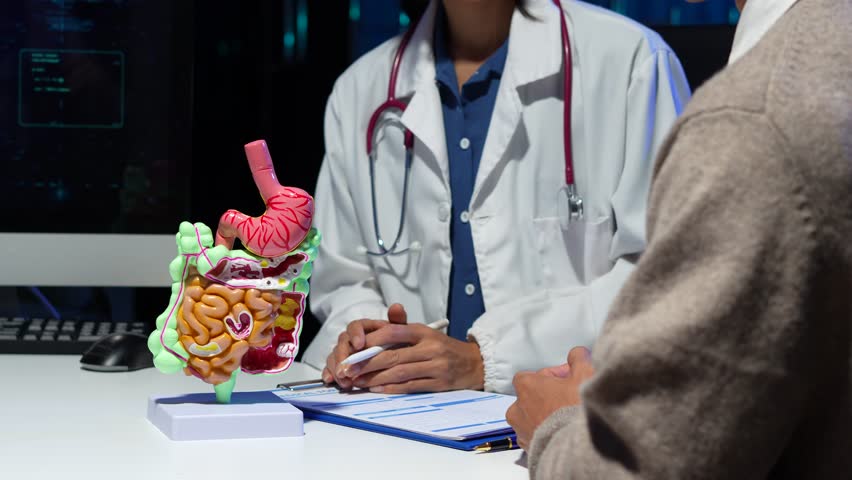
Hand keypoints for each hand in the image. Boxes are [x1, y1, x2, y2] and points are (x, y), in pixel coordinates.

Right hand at [321, 304, 407, 388]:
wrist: (391, 352)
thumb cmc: (393, 340)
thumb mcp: (398, 330)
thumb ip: (397, 320)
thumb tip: (397, 307)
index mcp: (363, 327)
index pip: (355, 326)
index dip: (356, 334)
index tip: (360, 345)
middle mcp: (350, 338)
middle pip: (342, 343)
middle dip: (343, 356)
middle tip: (346, 369)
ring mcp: (343, 351)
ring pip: (334, 356)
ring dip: (337, 368)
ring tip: (344, 381)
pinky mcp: (339, 364)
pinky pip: (330, 367)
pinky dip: (329, 373)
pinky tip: (330, 380)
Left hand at [341, 308, 484, 393]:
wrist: (475, 363)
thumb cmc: (443, 348)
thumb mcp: (425, 333)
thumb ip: (400, 329)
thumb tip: (372, 331)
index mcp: (424, 331)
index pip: (393, 331)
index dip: (371, 340)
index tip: (353, 348)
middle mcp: (430, 347)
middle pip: (393, 355)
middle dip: (367, 363)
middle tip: (348, 369)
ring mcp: (436, 366)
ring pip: (400, 372)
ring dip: (375, 378)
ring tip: (358, 381)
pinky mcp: (440, 382)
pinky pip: (411, 386)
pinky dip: (392, 388)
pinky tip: (377, 388)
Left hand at [506, 347, 594, 449]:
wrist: (579, 448)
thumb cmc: (577, 410)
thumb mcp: (585, 373)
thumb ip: (578, 358)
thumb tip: (576, 354)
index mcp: (526, 387)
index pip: (531, 375)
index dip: (550, 375)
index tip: (565, 379)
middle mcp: (517, 409)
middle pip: (529, 397)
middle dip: (546, 396)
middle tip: (568, 397)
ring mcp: (521, 431)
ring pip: (530, 417)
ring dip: (544, 415)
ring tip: (565, 417)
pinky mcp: (528, 448)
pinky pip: (534, 436)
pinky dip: (545, 432)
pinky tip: (562, 431)